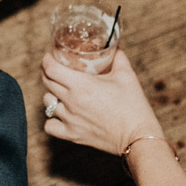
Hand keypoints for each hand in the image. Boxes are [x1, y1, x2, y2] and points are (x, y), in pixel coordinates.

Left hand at [41, 50, 160, 156]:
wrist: (138, 137)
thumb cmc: (133, 106)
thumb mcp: (127, 76)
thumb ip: (118, 57)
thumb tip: (113, 47)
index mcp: (81, 85)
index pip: (51, 68)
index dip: (47, 59)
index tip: (50, 56)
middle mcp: (71, 102)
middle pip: (46, 82)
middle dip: (48, 72)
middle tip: (55, 69)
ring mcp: (69, 120)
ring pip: (47, 103)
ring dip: (52, 94)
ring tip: (61, 92)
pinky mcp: (72, 135)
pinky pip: (50, 126)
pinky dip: (52, 119)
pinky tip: (61, 115)